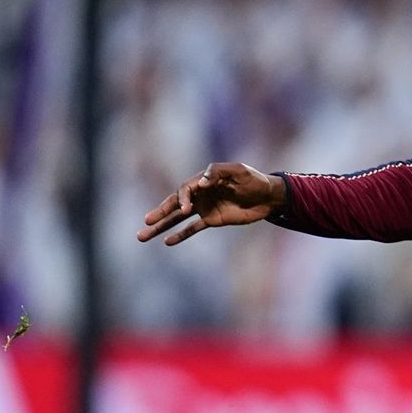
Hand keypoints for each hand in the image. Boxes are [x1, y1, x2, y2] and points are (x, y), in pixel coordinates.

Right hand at [139, 162, 284, 245]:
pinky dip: (180, 235)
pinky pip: (192, 228)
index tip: (187, 208)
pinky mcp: (212, 220)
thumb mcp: (238, 171)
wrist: (268, 196)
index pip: (185, 189)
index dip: (183, 198)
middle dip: (159, 213)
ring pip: (178, 217)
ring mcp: (204, 207)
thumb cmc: (254, 180)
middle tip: (145, 222)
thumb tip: (200, 182)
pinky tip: (167, 242)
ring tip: (143, 236)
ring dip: (162, 226)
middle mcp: (199, 194)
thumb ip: (218, 172)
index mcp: (203, 180)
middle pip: (174, 204)